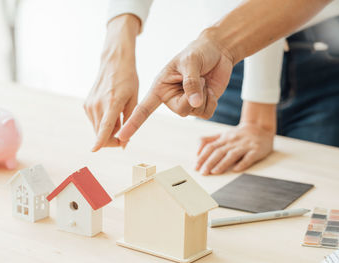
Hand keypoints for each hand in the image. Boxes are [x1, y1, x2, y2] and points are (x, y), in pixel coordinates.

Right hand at [84, 15, 139, 150]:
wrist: (114, 62)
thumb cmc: (128, 80)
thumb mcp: (134, 99)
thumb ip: (129, 122)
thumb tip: (124, 143)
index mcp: (112, 103)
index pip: (104, 127)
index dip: (100, 140)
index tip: (94, 150)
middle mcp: (98, 105)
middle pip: (101, 133)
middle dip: (113, 139)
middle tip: (124, 136)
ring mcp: (90, 105)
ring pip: (98, 129)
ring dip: (108, 131)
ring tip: (119, 117)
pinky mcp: (86, 105)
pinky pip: (95, 122)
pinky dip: (103, 123)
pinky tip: (111, 112)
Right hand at [118, 33, 233, 141]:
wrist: (217, 51)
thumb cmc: (197, 52)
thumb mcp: (190, 62)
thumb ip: (191, 83)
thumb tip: (195, 104)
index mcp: (160, 87)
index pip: (144, 108)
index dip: (133, 123)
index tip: (121, 136)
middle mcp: (170, 98)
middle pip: (181, 111)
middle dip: (193, 96)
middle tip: (199, 78)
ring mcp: (185, 103)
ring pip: (195, 113)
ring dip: (204, 96)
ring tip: (203, 79)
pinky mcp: (200, 106)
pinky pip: (206, 114)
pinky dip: (212, 101)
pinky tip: (210, 89)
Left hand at [196, 123, 273, 174]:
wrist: (260, 127)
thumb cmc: (238, 135)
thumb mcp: (223, 135)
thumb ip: (209, 141)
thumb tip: (197, 152)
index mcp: (224, 139)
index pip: (210, 147)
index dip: (202, 157)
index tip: (196, 167)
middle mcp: (233, 141)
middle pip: (219, 151)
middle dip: (209, 162)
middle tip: (202, 172)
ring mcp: (245, 146)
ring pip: (232, 154)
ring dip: (222, 163)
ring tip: (214, 171)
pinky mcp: (256, 150)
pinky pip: (249, 157)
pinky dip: (242, 163)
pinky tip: (236, 170)